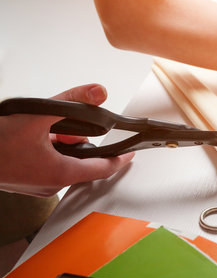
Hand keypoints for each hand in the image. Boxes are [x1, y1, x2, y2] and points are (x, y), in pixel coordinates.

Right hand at [0, 84, 134, 196]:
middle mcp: (50, 184)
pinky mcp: (24, 180)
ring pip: (63, 161)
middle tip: (67, 125)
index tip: (131, 155)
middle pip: (82, 161)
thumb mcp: (34, 115)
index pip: (103, 169)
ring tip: (45, 127)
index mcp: (60, 174)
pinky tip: (34, 134)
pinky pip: (47, 163)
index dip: (120, 161)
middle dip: (80, 140)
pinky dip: (48, 148)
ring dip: (61, 142)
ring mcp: (36, 184)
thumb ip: (70, 102)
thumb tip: (97, 93)